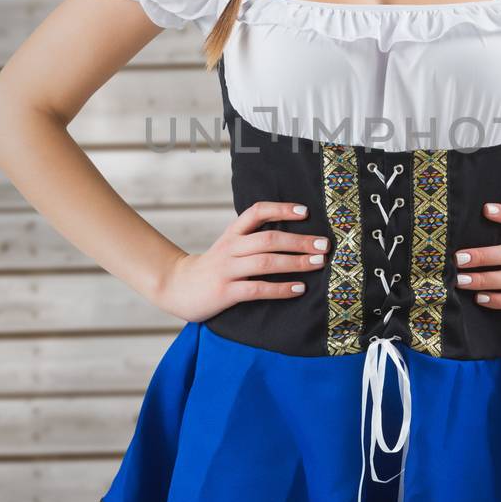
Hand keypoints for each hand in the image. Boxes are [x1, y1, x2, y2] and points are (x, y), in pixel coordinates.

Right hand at [154, 200, 330, 321]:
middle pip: (268, 238)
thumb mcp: (229, 246)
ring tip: (318, 263)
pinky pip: (257, 289)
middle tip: (324, 244)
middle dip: (299, 241)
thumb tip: (293, 237)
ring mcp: (227, 270)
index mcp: (232, 233)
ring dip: (295, 262)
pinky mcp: (225, 292)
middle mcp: (230, 248)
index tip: (305, 212)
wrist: (176, 287)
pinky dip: (280, 289)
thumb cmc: (213, 267)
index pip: (256, 212)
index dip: (281, 209)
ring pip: (265, 262)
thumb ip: (253, 239)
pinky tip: (298, 289)